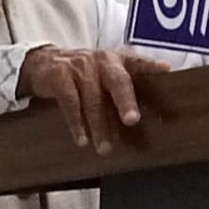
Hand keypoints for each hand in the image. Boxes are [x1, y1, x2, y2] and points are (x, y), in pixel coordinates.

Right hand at [16, 46, 170, 154]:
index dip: (151, 65)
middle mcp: (102, 60)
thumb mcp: (106, 73)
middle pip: (117, 81)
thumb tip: (149, 116)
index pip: (137, 62)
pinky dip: (76, 123)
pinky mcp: (59, 76)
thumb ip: (124, 87)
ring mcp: (80, 67)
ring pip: (93, 99)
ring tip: (105, 148)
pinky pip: (70, 103)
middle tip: (132, 121)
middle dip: (125, 102)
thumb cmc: (85, 74)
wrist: (43, 61)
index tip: (165, 69)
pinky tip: (82, 139)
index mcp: (118, 60)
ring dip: (99, 126)